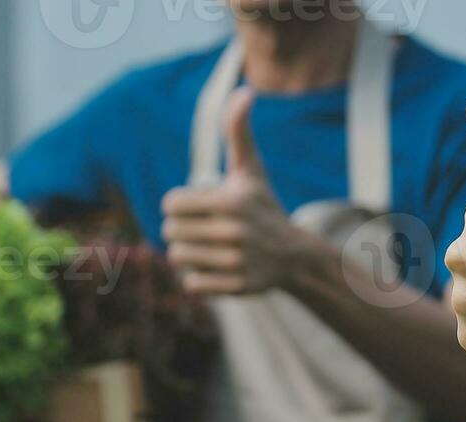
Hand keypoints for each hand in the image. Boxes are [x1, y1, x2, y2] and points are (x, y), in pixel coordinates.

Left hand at [161, 89, 321, 296]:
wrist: (295, 256)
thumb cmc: (264, 207)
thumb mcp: (252, 169)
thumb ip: (239, 131)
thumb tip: (245, 90)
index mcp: (230, 202)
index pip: (171, 204)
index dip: (181, 205)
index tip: (200, 208)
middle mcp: (234, 233)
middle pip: (170, 232)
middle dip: (182, 230)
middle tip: (204, 231)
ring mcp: (236, 262)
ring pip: (178, 258)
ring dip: (188, 254)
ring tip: (209, 249)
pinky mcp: (236, 288)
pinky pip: (192, 284)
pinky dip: (198, 278)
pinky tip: (217, 268)